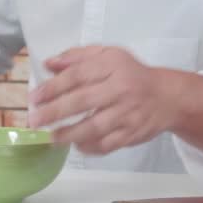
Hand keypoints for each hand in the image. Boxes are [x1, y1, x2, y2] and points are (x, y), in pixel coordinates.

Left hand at [28, 46, 179, 154]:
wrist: (168, 97)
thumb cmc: (130, 74)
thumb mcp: (107, 55)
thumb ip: (76, 57)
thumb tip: (48, 64)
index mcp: (112, 66)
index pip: (78, 75)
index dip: (54, 86)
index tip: (34, 97)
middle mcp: (121, 89)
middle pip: (83, 101)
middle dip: (55, 112)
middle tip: (34, 120)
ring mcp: (128, 113)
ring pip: (95, 127)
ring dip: (69, 134)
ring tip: (50, 137)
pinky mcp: (133, 133)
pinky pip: (108, 144)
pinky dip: (89, 147)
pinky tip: (75, 145)